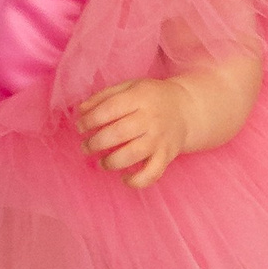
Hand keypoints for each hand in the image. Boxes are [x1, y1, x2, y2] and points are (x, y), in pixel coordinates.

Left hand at [77, 41, 261, 187]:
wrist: (187, 110)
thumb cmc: (151, 98)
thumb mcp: (129, 87)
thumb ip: (104, 96)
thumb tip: (80, 110)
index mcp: (140, 97)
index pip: (110, 109)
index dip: (90, 120)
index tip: (80, 127)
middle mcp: (152, 118)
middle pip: (119, 133)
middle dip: (95, 143)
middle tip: (86, 147)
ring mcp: (161, 139)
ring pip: (133, 154)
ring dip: (111, 162)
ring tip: (101, 162)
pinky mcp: (167, 156)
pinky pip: (152, 174)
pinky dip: (136, 181)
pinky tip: (124, 178)